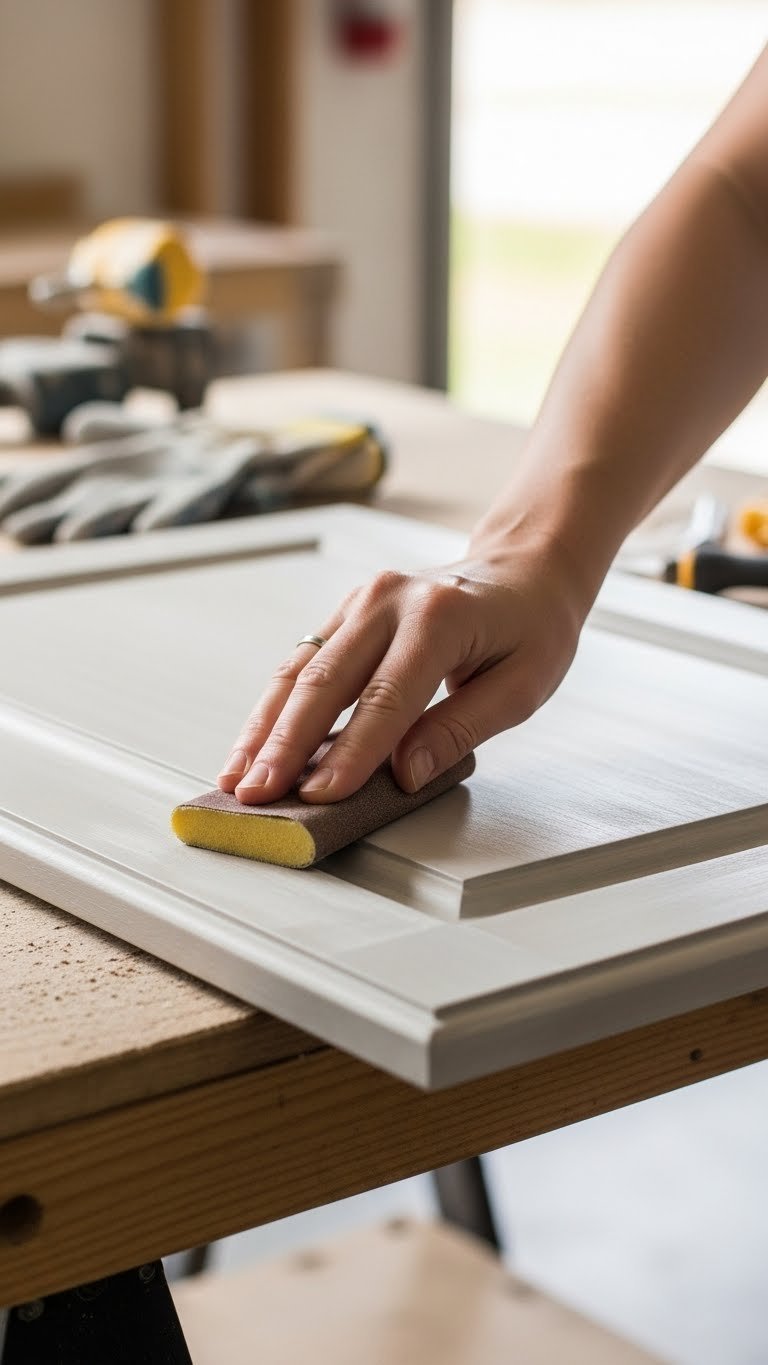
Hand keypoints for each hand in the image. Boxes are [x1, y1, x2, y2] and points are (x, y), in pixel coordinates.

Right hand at [217, 532, 587, 804]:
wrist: (523, 569)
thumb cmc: (532, 627)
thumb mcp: (522, 685)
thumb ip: (460, 728)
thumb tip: (406, 774)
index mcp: (439, 617)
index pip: (387, 698)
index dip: (351, 751)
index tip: (321, 794)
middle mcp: (389, 601)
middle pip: (325, 681)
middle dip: (285, 745)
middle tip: (257, 795)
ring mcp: (360, 603)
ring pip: (299, 671)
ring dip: (263, 729)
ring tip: (236, 777)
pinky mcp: (345, 615)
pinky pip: (301, 664)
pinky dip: (273, 709)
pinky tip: (252, 747)